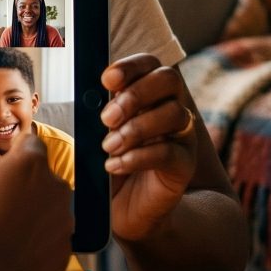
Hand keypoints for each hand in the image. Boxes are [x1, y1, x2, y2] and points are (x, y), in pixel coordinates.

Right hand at [0, 133, 72, 270]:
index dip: (15, 151)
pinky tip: (12, 249)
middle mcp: (55, 188)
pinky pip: (49, 236)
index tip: (3, 163)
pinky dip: (36, 238)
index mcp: (30, 164)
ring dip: (31, 211)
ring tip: (2, 229)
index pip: (31, 143)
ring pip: (48, 207)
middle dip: (23, 183)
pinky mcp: (65, 251)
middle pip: (41, 176)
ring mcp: (64, 221)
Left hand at [101, 54, 196, 242]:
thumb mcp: (96, 131)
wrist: (124, 206)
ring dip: (136, 128)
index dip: (130, 66)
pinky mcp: (184, 164)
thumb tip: (86, 93)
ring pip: (174, 114)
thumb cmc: (109, 159)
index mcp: (148, 92)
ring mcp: (182, 135)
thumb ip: (96, 109)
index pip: (149, 63)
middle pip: (168, 80)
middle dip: (136, 94)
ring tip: (108, 146)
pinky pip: (170, 152)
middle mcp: (171, 107)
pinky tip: (115, 165)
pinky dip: (139, 156)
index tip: (107, 81)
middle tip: (107, 118)